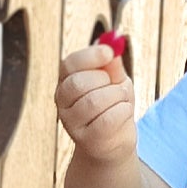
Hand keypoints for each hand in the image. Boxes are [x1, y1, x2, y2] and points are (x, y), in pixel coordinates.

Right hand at [55, 42, 134, 162]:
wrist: (115, 143)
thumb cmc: (113, 107)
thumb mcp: (115, 81)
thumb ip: (112, 66)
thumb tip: (111, 44)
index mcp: (66, 82)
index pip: (69, 64)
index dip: (90, 56)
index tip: (109, 52)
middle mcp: (63, 103)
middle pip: (78, 83)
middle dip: (105, 81)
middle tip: (116, 87)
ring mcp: (72, 124)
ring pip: (94, 102)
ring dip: (117, 98)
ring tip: (121, 102)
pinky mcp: (87, 141)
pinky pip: (107, 120)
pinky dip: (123, 112)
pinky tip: (123, 114)